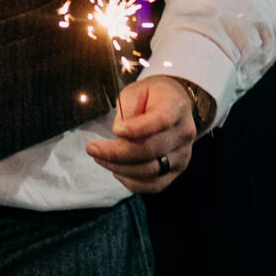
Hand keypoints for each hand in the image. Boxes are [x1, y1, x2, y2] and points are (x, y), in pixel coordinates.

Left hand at [84, 75, 198, 194]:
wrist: (174, 105)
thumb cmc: (151, 96)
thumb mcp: (136, 91)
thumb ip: (128, 109)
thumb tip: (119, 134)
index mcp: (176, 107)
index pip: (160, 121)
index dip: (135, 129)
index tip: (114, 130)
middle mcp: (183, 133)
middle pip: (150, 151)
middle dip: (116, 153)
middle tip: (92, 148)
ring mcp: (182, 155)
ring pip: (150, 171)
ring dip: (119, 168)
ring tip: (100, 157)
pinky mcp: (176, 171)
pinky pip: (154, 185)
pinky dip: (132, 182)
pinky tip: (116, 170)